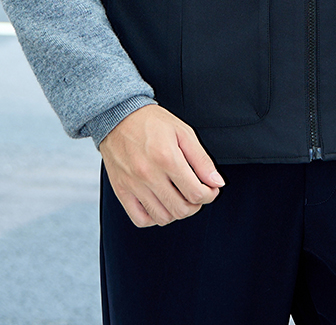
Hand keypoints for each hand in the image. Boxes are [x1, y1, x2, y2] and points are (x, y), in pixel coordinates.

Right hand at [99, 104, 224, 227]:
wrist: (118, 115)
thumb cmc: (152, 122)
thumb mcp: (183, 132)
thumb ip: (201, 160)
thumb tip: (217, 182)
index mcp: (167, 158)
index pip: (196, 193)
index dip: (209, 195)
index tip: (211, 189)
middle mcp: (149, 174)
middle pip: (181, 209)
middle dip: (195, 205)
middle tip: (196, 194)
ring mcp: (133, 185)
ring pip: (162, 217)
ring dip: (176, 212)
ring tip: (179, 198)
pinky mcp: (121, 190)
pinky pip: (140, 219)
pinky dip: (154, 218)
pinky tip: (160, 204)